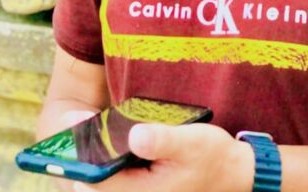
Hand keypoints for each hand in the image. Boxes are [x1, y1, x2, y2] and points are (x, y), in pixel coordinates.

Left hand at [72, 122, 253, 191]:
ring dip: (94, 159)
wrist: (232, 174)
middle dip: (84, 156)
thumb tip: (135, 136)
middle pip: (95, 183)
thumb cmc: (212, 157)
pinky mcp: (142, 190)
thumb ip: (162, 140)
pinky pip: (115, 179)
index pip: (98, 180)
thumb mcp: (191, 142)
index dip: (82, 154)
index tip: (74, 125)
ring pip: (103, 182)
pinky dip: (108, 162)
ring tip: (88, 127)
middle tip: (77, 123)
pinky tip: (109, 139)